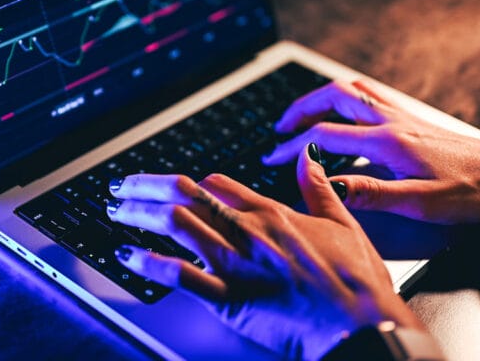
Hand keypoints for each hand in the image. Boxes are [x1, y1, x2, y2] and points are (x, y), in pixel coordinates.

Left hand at [106, 145, 424, 360]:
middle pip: (184, 195)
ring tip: (115, 209)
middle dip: (146, 187)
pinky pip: (180, 274)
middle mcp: (247, 230)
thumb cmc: (357, 280)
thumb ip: (317, 187)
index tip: (171, 186)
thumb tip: (307, 156)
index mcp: (271, 212)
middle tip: (121, 186)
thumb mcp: (344, 221)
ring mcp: (236, 262)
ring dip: (138, 213)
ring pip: (176, 223)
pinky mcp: (230, 298)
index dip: (187, 182)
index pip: (215, 184)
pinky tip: (127, 254)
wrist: (364, 324)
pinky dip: (149, 262)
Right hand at [263, 80, 479, 223]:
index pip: (325, 136)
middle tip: (279, 128)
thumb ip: (371, 193)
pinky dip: (343, 97)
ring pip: (350, 90)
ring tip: (300, 116)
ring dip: (319, 98)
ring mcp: (401, 116)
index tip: (272, 158)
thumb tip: (327, 184)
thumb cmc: (470, 192)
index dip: (294, 147)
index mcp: (388, 141)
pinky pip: (368, 95)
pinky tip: (341, 113)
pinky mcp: (411, 118)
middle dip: (299, 109)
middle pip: (333, 97)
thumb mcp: (420, 201)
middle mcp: (391, 121)